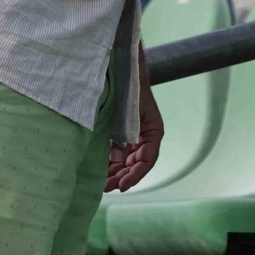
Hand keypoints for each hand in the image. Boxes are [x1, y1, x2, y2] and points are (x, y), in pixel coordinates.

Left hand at [105, 50, 162, 191]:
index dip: (135, 175)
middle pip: (137, 164)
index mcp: (153, 131)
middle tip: (107, 188)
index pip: (147, 160)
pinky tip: (101, 169)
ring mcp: (136, 134)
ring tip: (102, 184)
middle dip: (122, 177)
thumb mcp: (128, 109)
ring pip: (128, 161)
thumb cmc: (128, 84)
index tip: (121, 186)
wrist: (123, 66)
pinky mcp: (124, 132)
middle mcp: (147, 135)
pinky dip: (111, 161)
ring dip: (116, 172)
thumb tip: (117, 156)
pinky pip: (120, 152)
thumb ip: (124, 131)